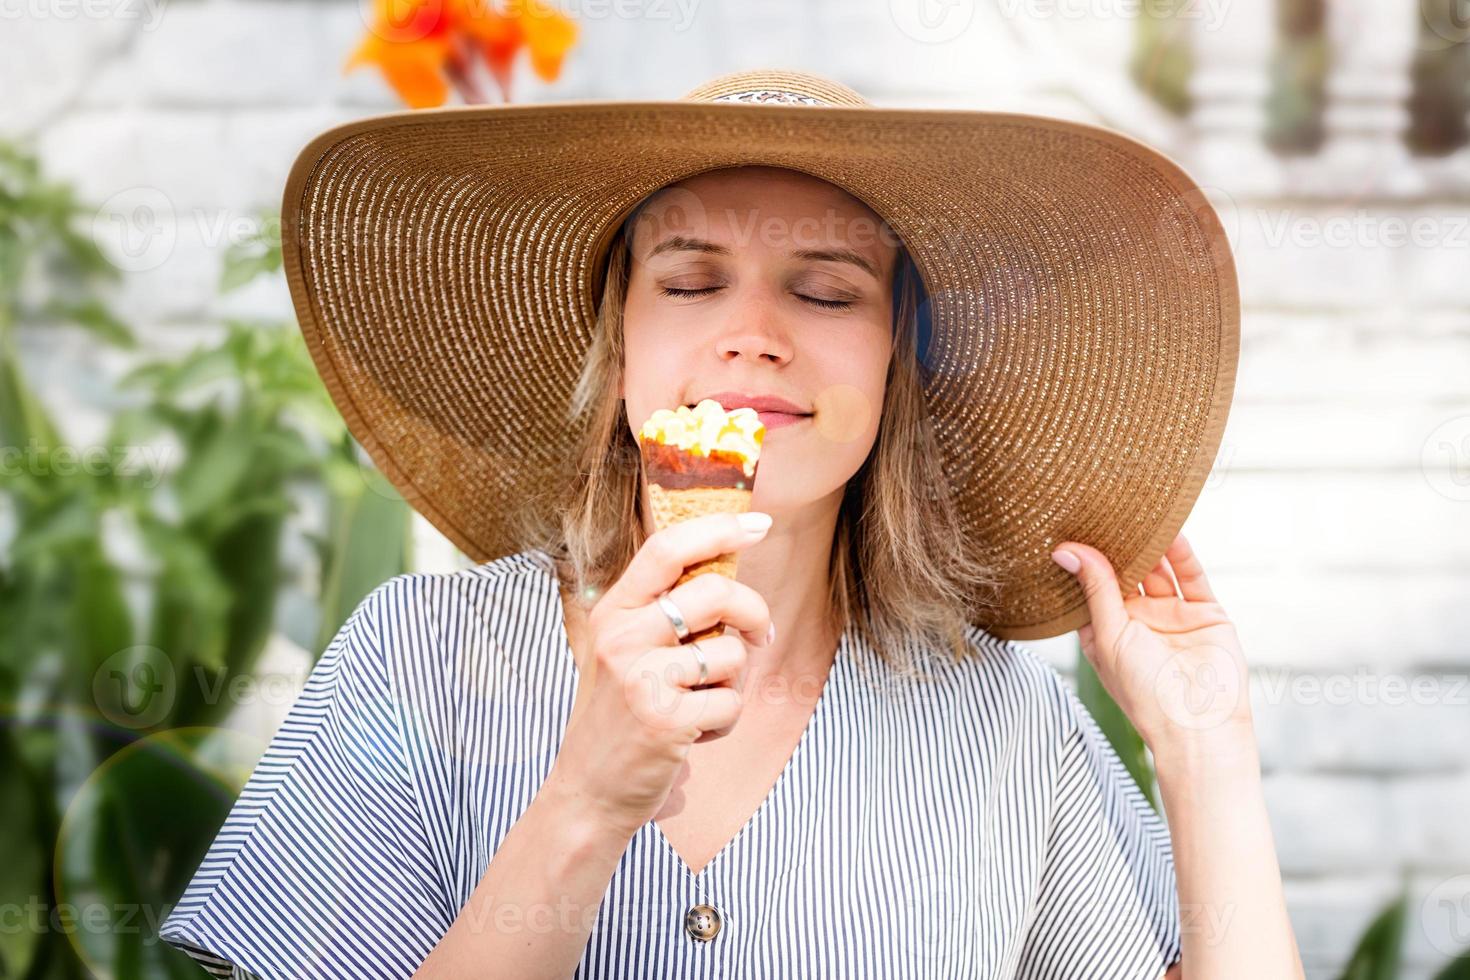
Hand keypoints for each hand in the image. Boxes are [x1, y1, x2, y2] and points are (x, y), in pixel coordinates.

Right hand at [551, 512, 774, 838]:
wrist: (590, 789)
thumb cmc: (619, 715)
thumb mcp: (623, 651)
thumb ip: (661, 611)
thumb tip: (727, 566)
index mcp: (613, 611)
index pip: (668, 549)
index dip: (720, 529)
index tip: (759, 525)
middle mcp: (622, 638)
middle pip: (715, 593)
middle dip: (753, 613)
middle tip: (762, 635)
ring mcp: (642, 678)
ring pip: (731, 653)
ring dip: (734, 682)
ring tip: (702, 702)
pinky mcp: (665, 720)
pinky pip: (731, 703)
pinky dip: (725, 721)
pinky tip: (695, 733)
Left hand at [1050, 533, 1254, 763]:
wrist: (1200, 728)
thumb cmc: (1144, 693)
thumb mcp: (1109, 636)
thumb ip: (1095, 589)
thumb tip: (1066, 550)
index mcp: (1105, 631)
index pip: (1090, 586)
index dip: (1081, 560)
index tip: (1066, 524)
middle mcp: (1138, 621)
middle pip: (1125, 572)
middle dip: (1116, 545)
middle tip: (1101, 507)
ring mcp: (1171, 616)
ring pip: (1157, 569)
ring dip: (1148, 544)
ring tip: (1135, 510)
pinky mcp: (1204, 613)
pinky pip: (1190, 576)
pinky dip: (1181, 553)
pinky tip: (1171, 528)